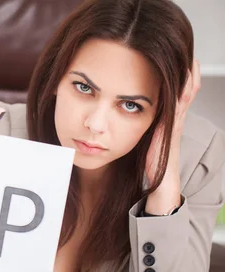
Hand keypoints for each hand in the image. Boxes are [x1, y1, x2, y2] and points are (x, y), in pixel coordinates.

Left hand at [145, 59, 200, 185]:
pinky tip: (184, 73)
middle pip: (188, 85)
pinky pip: (182, 101)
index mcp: (169, 116)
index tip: (176, 55)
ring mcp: (177, 118)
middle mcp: (176, 114)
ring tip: (188, 54)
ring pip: (188, 90)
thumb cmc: (152, 157)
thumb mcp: (147, 134)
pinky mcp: (174, 123)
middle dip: (188, 66)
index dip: (181, 73)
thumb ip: (144, 122)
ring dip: (189, 72)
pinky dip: (185, 86)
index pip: (178, 89)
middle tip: (187, 48)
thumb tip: (128, 111)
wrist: (161, 176)